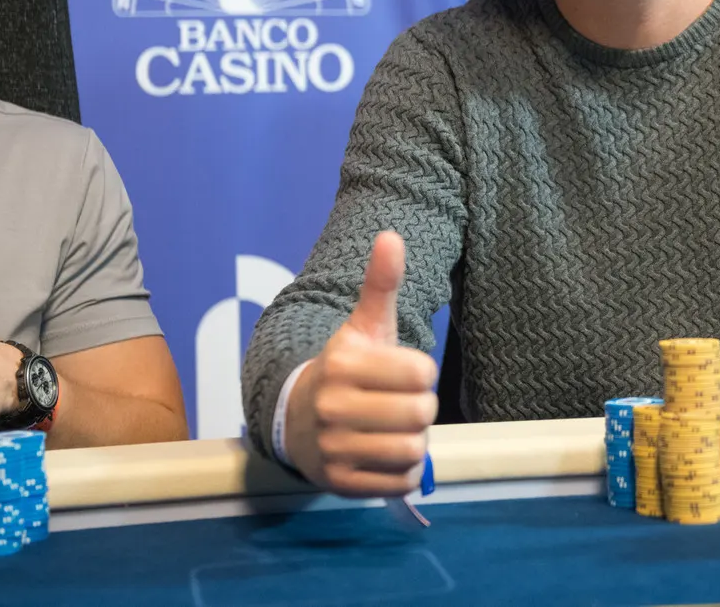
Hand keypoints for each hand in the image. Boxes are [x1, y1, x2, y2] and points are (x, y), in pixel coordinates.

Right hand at [285, 232, 436, 497]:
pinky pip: (398, 482)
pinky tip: (383, 454)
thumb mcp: (363, 326)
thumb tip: (392, 236)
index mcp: (342, 363)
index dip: (422, 374)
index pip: (422, 373)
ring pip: (412, 450)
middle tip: (399, 405)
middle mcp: (332, 406)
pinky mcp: (338, 482)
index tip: (402, 374)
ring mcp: (332, 447)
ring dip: (412, 441)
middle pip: (421, 414)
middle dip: (420, 410)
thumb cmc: (347, 370)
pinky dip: (401, 471)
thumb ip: (380, 284)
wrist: (297, 419)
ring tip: (391, 430)